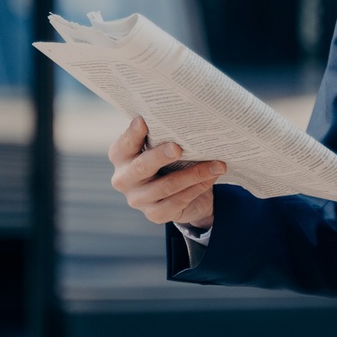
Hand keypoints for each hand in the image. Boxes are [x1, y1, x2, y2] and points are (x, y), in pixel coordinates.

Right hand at [108, 116, 225, 228]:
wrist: (179, 193)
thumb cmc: (168, 160)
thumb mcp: (161, 146)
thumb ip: (162, 136)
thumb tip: (184, 122)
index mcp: (120, 156)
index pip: (124, 144)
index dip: (132, 133)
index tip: (143, 121)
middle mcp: (123, 179)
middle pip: (142, 167)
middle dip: (160, 156)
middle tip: (178, 148)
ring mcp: (138, 199)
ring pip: (167, 186)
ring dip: (194, 174)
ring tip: (216, 164)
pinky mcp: (154, 214)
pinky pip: (178, 201)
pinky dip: (197, 188)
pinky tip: (211, 178)